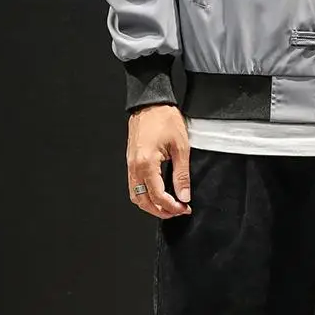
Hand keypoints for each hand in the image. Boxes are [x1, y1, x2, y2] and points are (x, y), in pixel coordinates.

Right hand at [126, 102, 191, 220]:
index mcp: (146, 164)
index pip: (158, 196)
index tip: (184, 208)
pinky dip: (144, 195)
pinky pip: (134, 185)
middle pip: (143, 201)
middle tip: (177, 212)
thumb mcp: (181, 147)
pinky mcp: (130, 160)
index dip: (172, 207)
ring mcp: (130, 164)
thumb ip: (182, 175)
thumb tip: (184, 196)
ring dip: (151, 205)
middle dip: (160, 211)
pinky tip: (157, 194)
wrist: (150, 102)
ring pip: (136, 195)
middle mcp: (134, 167)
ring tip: (168, 206)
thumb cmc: (165, 119)